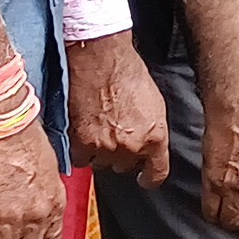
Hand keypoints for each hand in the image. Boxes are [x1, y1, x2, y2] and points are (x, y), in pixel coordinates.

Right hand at [64, 29, 168, 178]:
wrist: (101, 60)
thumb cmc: (128, 73)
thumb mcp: (155, 104)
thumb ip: (152, 130)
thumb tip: (148, 141)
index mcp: (155, 137)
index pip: (157, 173)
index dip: (150, 178)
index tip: (144, 178)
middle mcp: (131, 147)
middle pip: (125, 167)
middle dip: (122, 155)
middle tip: (115, 135)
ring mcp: (105, 148)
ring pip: (102, 164)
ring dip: (100, 152)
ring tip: (98, 129)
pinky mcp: (81, 143)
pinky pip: (81, 159)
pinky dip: (81, 150)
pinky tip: (82, 134)